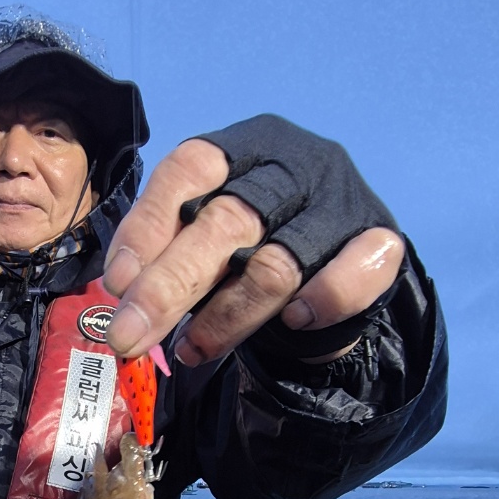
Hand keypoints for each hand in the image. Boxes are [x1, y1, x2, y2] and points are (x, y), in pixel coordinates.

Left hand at [103, 133, 403, 364]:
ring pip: (275, 266)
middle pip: (226, 223)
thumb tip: (118, 294)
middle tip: (129, 337)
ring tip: (191, 351)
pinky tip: (291, 324)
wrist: (341, 265)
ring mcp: (341, 201)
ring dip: (225, 318)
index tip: (116, 283)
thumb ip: (167, 253)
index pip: (189, 169)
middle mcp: (294, 164)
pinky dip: (315, 305)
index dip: (148, 226)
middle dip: (168, 287)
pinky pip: (346, 281)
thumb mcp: (206, 235)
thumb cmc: (255, 245)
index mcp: (243, 147)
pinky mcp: (382, 241)